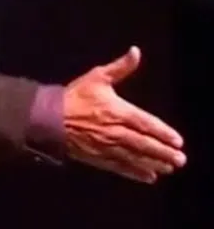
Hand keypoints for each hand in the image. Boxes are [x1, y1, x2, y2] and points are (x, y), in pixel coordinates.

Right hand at [64, 46, 185, 182]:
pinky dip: (135, 173)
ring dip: (154, 163)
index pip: (146, 123)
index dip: (163, 133)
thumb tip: (136, 52)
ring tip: (169, 168)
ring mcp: (106, 146)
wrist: (48, 117)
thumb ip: (120, 67)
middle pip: (144, 144)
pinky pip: (120, 166)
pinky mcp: (97, 157)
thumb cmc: (74, 96)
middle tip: (180, 159)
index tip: (178, 141)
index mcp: (117, 111)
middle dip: (163, 152)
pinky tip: (148, 177)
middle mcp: (115, 131)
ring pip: (135, 157)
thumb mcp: (97, 77)